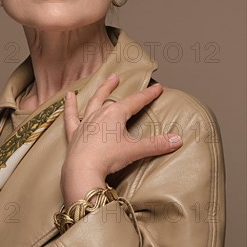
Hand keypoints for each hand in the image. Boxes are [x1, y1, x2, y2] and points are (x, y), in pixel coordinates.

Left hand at [60, 73, 182, 206]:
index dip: (148, 95)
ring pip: (93, 101)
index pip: (136, 101)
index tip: (158, 87)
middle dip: (118, 89)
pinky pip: (71, 116)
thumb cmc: (108, 158)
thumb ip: (157, 144)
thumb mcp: (136, 150)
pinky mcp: (75, 133)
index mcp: (115, 113)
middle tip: (119, 77)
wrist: (82, 170)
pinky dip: (69, 106)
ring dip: (100, 91)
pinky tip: (69, 96)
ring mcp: (86, 122)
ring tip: (105, 81)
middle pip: (113, 98)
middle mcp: (100, 113)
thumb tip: (178, 140)